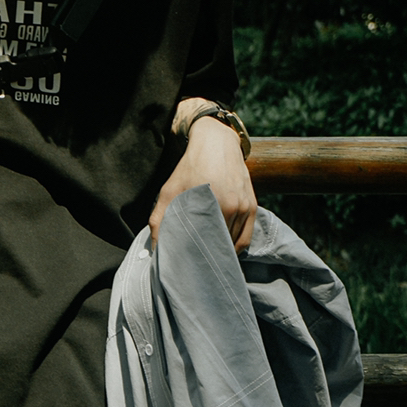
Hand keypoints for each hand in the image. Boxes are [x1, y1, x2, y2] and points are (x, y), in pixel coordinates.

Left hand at [149, 116, 257, 250]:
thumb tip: (155, 249)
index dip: (196, 256)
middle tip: (197, 262)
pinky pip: (246, 238)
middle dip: (208, 254)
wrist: (216, 143)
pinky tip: (224, 250)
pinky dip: (235, 247)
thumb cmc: (190, 168)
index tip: (188, 262)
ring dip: (222, 251)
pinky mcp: (252, 206)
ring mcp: (244, 208)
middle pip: (220, 245)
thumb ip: (159, 220)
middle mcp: (232, 208)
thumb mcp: (169, 191)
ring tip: (209, 257)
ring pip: (234, 243)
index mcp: (212, 206)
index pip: (205, 245)